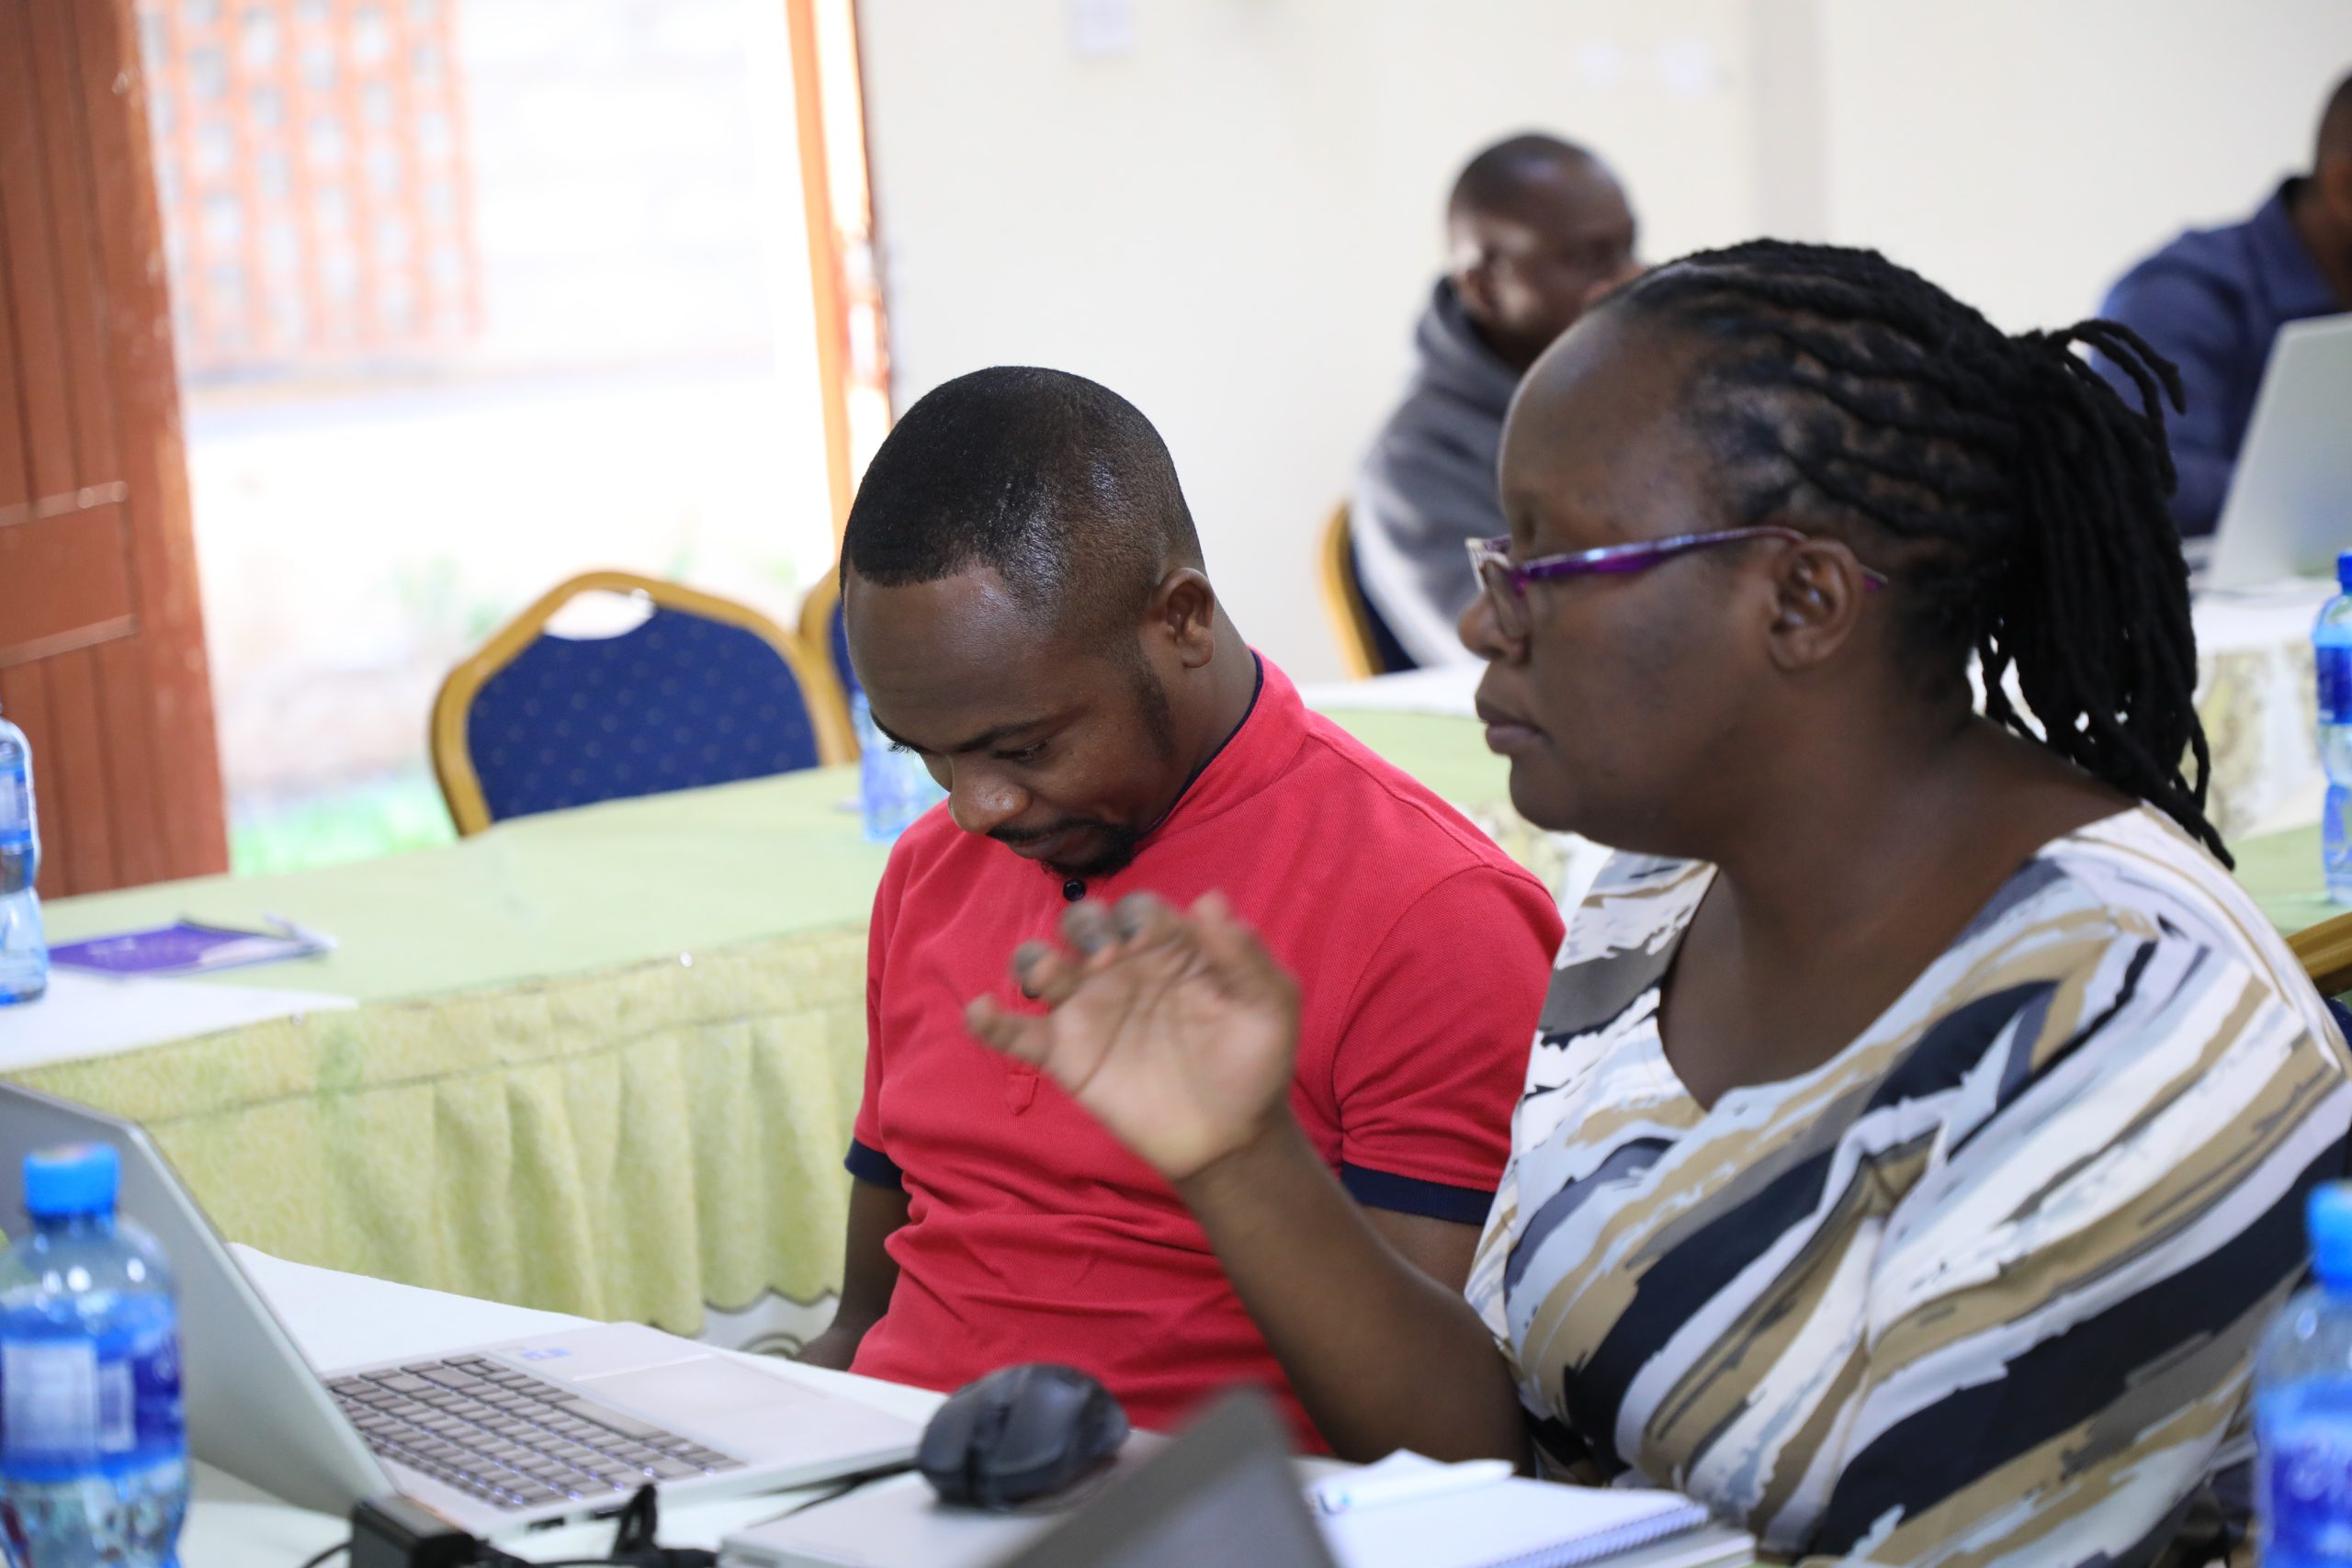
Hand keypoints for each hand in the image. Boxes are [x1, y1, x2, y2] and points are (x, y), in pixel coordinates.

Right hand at [965, 891, 1302, 1181]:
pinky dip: (989, 1020)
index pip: (1140, 908)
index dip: (1140, 914)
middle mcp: (1121, 969)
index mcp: (1169, 949)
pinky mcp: (1065, 1055)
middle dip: (1084, 926)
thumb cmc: (1254, 1063)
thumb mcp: (1270, 1006)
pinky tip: (980, 1012)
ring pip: (1040, 964)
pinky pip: (1014, 1032)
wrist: (1230, 1136)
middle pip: (1083, 922)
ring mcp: (1089, 1010)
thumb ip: (1245, 955)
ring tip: (1048, 980)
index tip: (1149, 941)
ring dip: (1035, 961)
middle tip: (1104, 958)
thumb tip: (1211, 899)